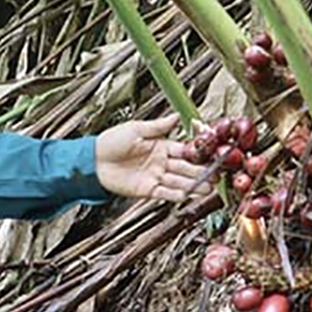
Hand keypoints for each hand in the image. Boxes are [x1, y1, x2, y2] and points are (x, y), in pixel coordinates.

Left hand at [94, 114, 208, 201]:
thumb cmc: (111, 142)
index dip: (198, 153)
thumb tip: (176, 116)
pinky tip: (189, 195)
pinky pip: (166, 193)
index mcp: (160, 146)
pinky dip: (178, 195)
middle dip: (202, 172)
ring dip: (195, 185)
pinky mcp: (147, 190)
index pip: (184, 150)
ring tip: (210, 188)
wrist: (93, 161)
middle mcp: (160, 162)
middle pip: (186, 168)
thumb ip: (158, 126)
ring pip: (179, 182)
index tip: (213, 155)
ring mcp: (155, 177)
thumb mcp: (136, 129)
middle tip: (218, 175)